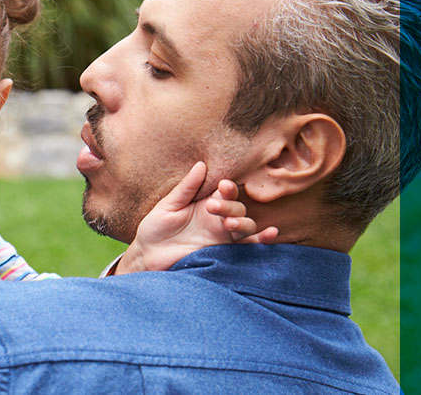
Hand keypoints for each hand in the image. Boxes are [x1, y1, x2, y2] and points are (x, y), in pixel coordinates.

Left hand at [115, 161, 277, 274]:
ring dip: (242, 221)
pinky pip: (248, 245)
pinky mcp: (223, 251)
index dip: (228, 188)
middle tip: (212, 208)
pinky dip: (262, 239)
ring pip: (245, 224)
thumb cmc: (155, 228)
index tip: (223, 186)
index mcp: (205, 201)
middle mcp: (218, 217)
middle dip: (230, 205)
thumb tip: (201, 164)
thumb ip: (186, 188)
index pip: (225, 191)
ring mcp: (222, 234)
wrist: (148, 256)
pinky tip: (272, 233)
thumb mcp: (168, 205)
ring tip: (229, 223)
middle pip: (237, 206)